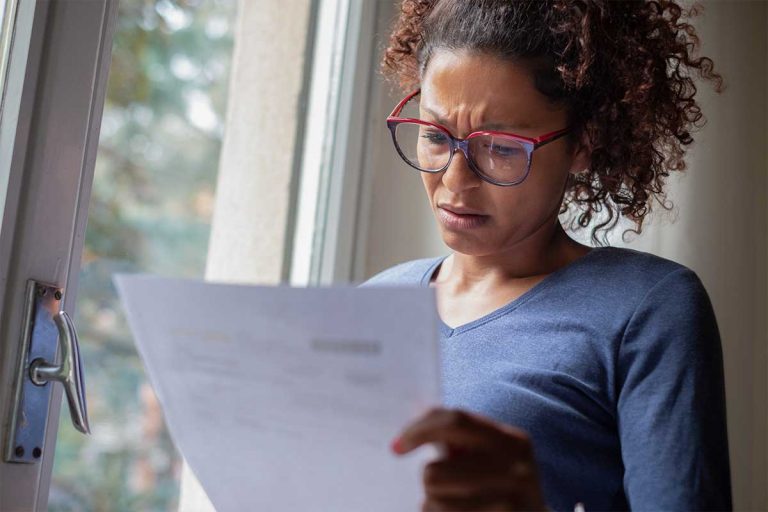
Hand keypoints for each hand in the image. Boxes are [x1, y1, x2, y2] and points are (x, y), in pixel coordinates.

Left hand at [391, 407, 548, 511]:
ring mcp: (510, 503)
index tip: (396, 446)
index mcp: (513, 440)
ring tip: (453, 502)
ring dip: (433, 502)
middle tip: (438, 485)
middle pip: (434, 471)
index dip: (418, 430)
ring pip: (434, 500)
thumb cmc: (498, 485)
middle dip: (428, 478)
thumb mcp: (486, 455)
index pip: (455, 420)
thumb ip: (455, 433)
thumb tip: (415, 407)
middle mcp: (517, 470)